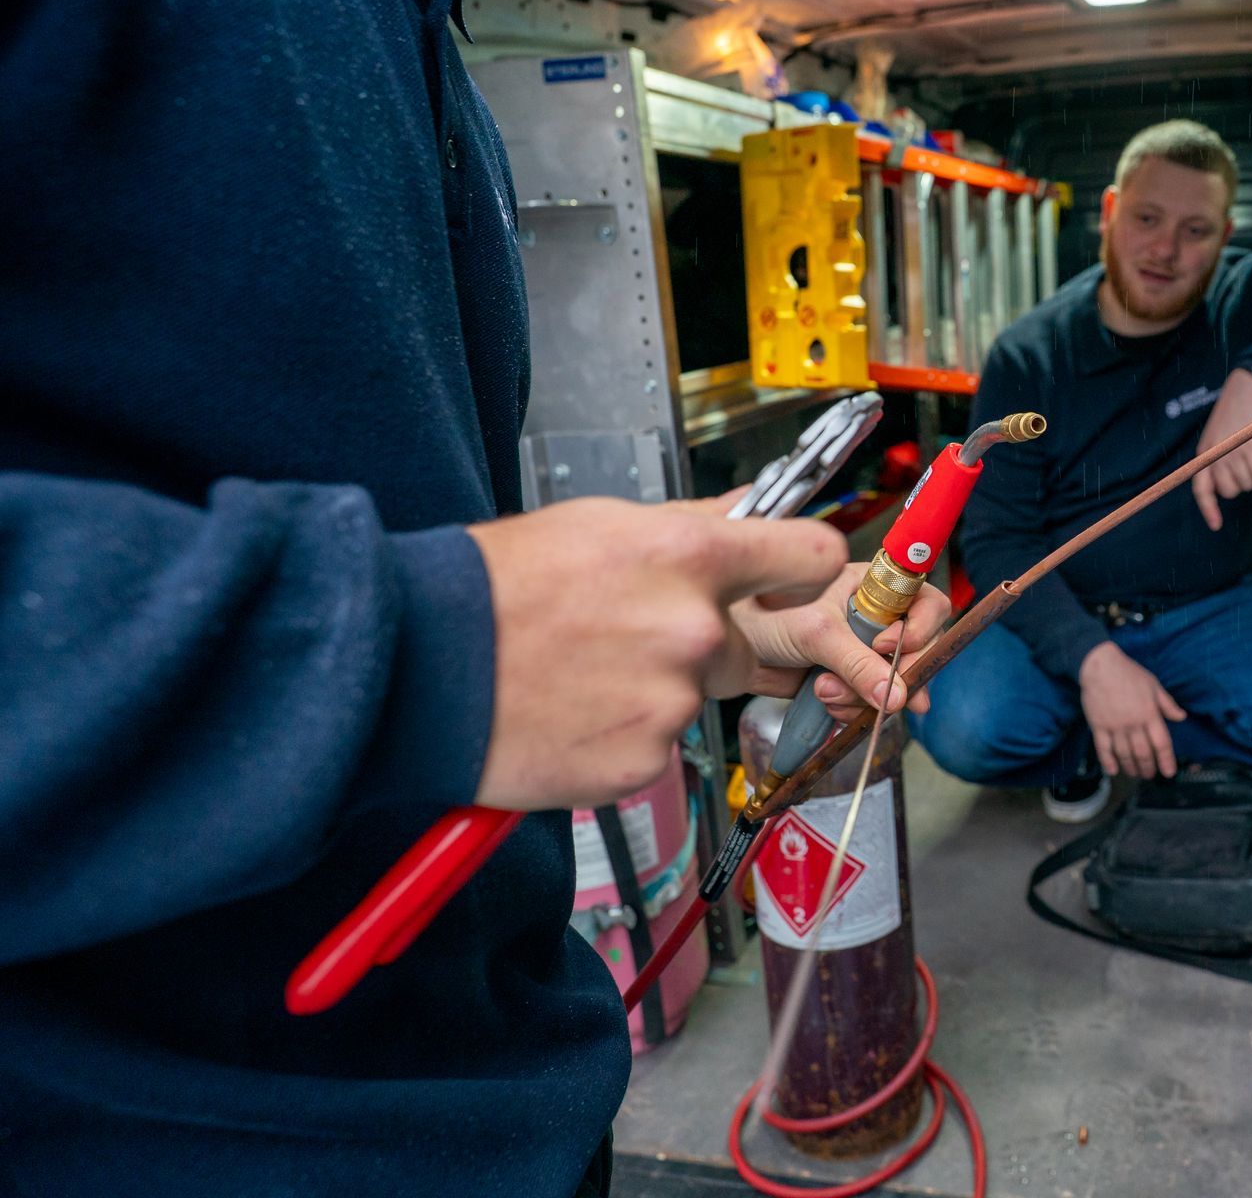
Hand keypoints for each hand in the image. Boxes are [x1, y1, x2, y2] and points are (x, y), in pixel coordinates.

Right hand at [467, 496, 847, 809]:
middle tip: (625, 639)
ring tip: (580, 674)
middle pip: (744, 644)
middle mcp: (694, 631)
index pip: (808, 557)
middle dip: (701, 645)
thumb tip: (749, 511)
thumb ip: (688, 526)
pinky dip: (621, 735)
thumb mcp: (597, 525)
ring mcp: (672, 703)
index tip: (795, 579)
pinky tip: (572, 712)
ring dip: (652, 692)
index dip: (804, 569)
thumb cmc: (495, 590)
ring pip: (692, 697)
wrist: (420, 668)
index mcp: (689, 558)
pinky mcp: (645, 762)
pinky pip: (656, 746)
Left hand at [735, 562, 951, 722]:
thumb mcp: (816, 634)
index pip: (925, 603)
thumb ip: (858, 664)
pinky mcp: (847, 678)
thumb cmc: (762, 614)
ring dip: (862, 697)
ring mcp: (861, 650)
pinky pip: (869, 701)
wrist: (730, 646)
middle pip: (917, 650)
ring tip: (825, 691)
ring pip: (892, 683)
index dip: (921, 628)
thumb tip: (896, 695)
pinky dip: (851, 709)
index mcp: (872, 586)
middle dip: (891, 675)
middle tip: (872, 688)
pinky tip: (824, 702)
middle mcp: (874, 617)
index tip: (892, 649)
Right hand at [1078, 642, 1186, 778]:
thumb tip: (1181, 717)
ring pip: (1124, 754)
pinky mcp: (1098, 726)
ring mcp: (1115, 727)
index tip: (1168, 772)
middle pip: (1143, 753)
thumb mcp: (1154, 685)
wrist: (1100, 666)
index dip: (1167, 760)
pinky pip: (1103, 749)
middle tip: (1149, 775)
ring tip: (1134, 773)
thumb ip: (1167, 704)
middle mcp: (1133, 724)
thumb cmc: (1129, 673)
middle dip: (1148, 768)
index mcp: (1149, 714)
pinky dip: (1108, 762)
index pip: (1162, 743)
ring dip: (1130, 767)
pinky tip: (1112, 770)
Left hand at [1191, 367, 1251, 531]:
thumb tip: (1230, 484)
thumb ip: (1220, 459)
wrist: (1250, 386)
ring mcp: (1232, 455)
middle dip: (1243, 483)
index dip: (1208, 509)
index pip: (1202, 489)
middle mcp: (1215, 457)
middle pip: (1230, 491)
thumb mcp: (1220, 435)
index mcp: (1205, 453)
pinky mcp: (1251, 450)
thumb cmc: (1237, 411)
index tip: (1216, 525)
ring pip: (1247, 483)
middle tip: (1250, 464)